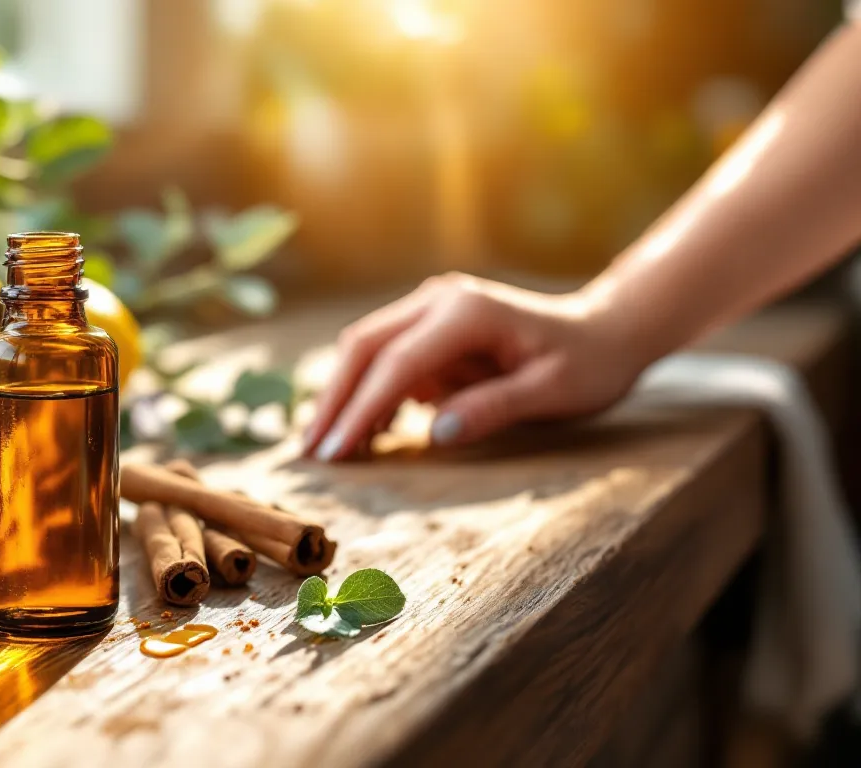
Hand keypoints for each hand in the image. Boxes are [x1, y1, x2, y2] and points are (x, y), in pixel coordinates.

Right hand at [301, 273, 647, 460]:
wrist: (607, 331)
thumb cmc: (588, 364)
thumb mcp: (554, 392)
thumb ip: (494, 408)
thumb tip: (435, 433)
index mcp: (466, 312)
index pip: (396, 364)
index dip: (360, 410)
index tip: (335, 454)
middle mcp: (439, 300)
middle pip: (363, 346)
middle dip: (333, 399)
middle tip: (310, 452)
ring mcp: (431, 309)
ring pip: (365, 349)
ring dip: (343, 395)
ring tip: (327, 449)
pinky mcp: (430, 327)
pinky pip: (385, 359)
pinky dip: (367, 393)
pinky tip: (367, 434)